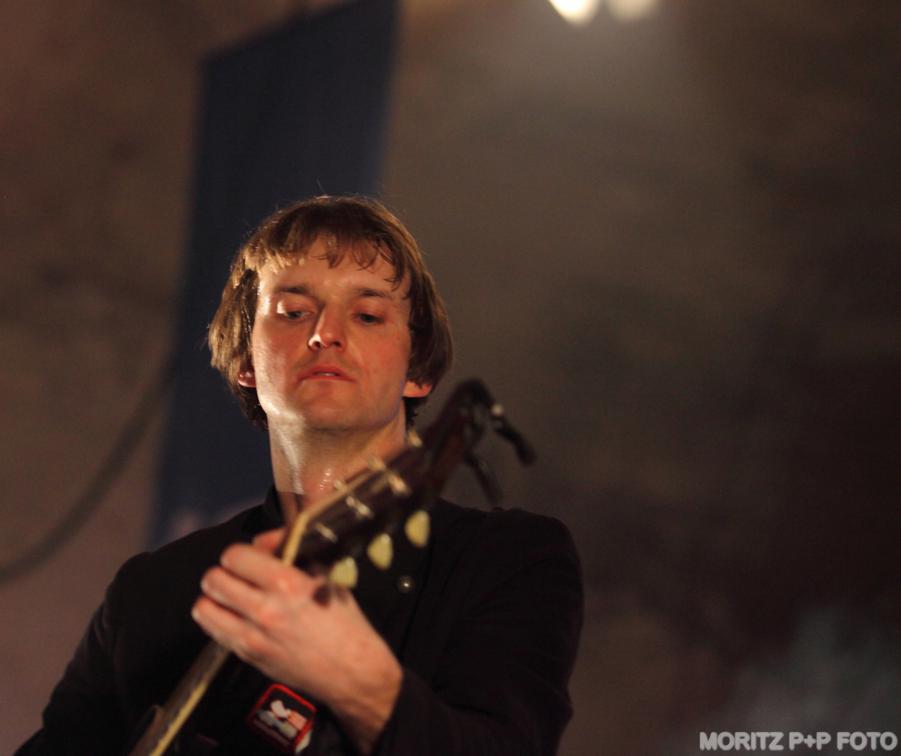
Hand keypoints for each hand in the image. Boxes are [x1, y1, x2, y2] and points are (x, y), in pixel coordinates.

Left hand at [192, 529, 401, 752]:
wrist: (352, 670)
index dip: (241, 553)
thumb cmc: (344, 623)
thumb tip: (265, 541)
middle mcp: (265, 609)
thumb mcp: (327, 577)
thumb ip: (294, 554)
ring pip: (205, 607)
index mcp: (288, 584)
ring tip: (230, 595)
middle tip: (237, 574)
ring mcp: (253, 636)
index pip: (235, 556)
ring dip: (215, 597)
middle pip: (213, 579)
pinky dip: (219, 619)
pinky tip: (236, 616)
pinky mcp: (249, 656)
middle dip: (224, 572)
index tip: (249, 557)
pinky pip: (215, 632)